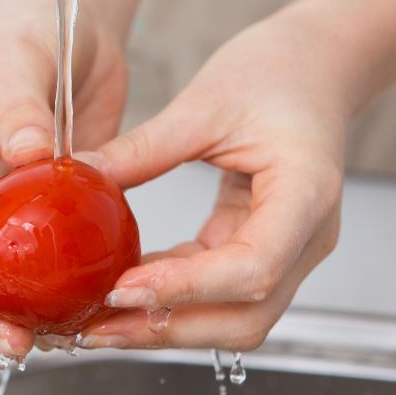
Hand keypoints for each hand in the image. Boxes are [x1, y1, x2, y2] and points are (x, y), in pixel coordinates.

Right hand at [0, 0, 127, 356]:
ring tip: (48, 341)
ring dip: (11, 315)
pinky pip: (39, 266)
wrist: (73, 28)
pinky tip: (80, 316)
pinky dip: (52, 295)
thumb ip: (20, 106)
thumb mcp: (17, 63)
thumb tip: (26, 152)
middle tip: (12, 340)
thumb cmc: (26, 34)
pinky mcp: (39, 219)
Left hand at [76, 8, 357, 351]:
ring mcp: (290, 251)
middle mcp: (306, 237)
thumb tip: (79, 180)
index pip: (253, 267)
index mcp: (306, 194)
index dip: (185, 288)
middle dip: (167, 328)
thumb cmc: (277, 72)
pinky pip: (218, 293)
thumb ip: (144, 149)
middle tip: (95, 327)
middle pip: (245, 317)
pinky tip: (123, 293)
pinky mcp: (263, 250)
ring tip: (100, 322)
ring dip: (165, 326)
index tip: (122, 289)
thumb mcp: (204, 103)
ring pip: (233, 319)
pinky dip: (172, 299)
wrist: (316, 66)